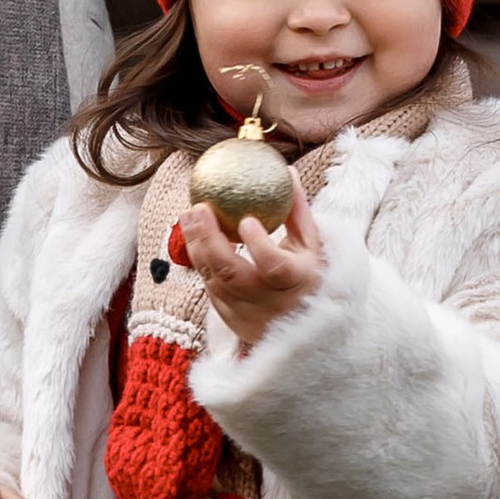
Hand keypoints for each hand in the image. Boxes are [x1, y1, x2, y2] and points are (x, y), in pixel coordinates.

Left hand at [179, 183, 324, 348]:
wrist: (307, 327)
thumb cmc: (309, 276)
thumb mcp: (311, 245)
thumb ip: (297, 210)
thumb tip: (286, 171)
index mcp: (298, 283)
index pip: (275, 267)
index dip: (259, 245)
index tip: (245, 220)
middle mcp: (271, 303)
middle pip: (232, 275)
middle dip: (209, 240)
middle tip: (198, 208)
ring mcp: (247, 314)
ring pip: (214, 281)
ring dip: (197, 247)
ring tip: (188, 216)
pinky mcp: (230, 319)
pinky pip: (210, 287)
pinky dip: (200, 261)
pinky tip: (193, 236)